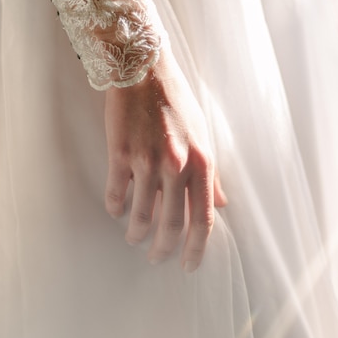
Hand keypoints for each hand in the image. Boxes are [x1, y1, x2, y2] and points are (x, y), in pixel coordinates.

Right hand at [104, 50, 226, 271]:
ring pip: (142, 215)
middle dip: (164, 249)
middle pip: (172, 225)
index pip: (204, 219)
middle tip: (157, 258)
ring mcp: (147, 162)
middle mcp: (176, 167)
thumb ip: (211, 175)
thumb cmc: (176, 103)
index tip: (189, 265)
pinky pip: (116, 193)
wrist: (144, 72)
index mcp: (201, 163)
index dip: (197, 249)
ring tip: (134, 238)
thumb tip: (221, 204)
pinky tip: (116, 210)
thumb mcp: (203, 137)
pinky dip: (116, 207)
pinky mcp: (120, 154)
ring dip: (137, 233)